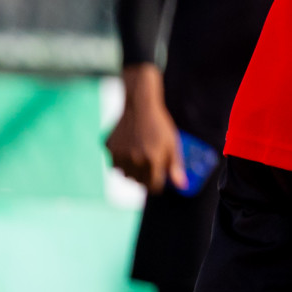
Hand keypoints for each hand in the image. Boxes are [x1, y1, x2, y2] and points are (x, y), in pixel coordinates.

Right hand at [105, 64, 185, 192]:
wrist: (140, 105)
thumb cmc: (159, 125)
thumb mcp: (173, 144)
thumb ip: (176, 167)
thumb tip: (182, 187)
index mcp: (152, 161)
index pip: (153, 186)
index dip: (158, 181)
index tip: (158, 175)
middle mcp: (134, 161)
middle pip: (138, 181)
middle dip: (144, 175)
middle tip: (148, 160)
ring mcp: (119, 155)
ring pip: (124, 173)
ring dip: (130, 168)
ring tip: (138, 152)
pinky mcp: (108, 148)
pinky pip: (113, 161)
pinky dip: (119, 158)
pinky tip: (127, 145)